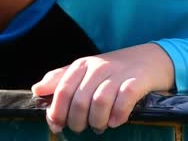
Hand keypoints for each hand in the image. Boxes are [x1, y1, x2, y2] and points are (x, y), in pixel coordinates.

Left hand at [31, 43, 173, 133]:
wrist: (150, 59)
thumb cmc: (113, 70)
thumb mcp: (85, 71)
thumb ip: (60, 80)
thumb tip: (36, 90)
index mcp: (82, 65)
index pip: (62, 90)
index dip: (57, 111)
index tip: (57, 126)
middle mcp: (98, 67)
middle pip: (80, 100)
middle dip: (78, 121)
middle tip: (82, 128)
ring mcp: (118, 73)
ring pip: (100, 101)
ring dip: (97, 121)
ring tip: (99, 127)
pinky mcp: (137, 81)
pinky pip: (124, 100)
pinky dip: (118, 115)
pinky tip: (115, 122)